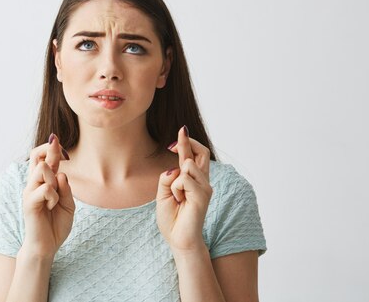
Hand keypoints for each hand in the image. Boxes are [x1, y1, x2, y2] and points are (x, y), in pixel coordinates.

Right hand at [22, 133, 74, 257]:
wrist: (47, 246)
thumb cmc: (56, 225)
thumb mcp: (68, 204)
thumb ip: (66, 188)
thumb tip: (61, 173)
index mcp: (43, 182)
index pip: (41, 156)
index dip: (51, 148)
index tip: (64, 150)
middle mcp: (33, 184)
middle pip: (37, 156)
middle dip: (53, 152)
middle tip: (65, 159)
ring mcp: (29, 192)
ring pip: (42, 168)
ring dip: (55, 179)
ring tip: (55, 196)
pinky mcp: (29, 202)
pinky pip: (46, 189)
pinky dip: (54, 197)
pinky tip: (52, 207)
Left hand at [156, 126, 212, 252]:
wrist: (178, 239)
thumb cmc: (172, 218)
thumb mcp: (163, 193)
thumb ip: (168, 177)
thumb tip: (176, 166)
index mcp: (194, 180)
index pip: (195, 155)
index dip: (187, 141)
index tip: (180, 130)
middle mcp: (203, 182)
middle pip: (201, 152)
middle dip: (187, 143)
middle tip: (174, 141)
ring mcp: (205, 188)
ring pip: (188, 164)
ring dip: (175, 179)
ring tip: (177, 197)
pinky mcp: (203, 195)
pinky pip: (184, 179)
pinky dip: (176, 188)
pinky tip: (180, 201)